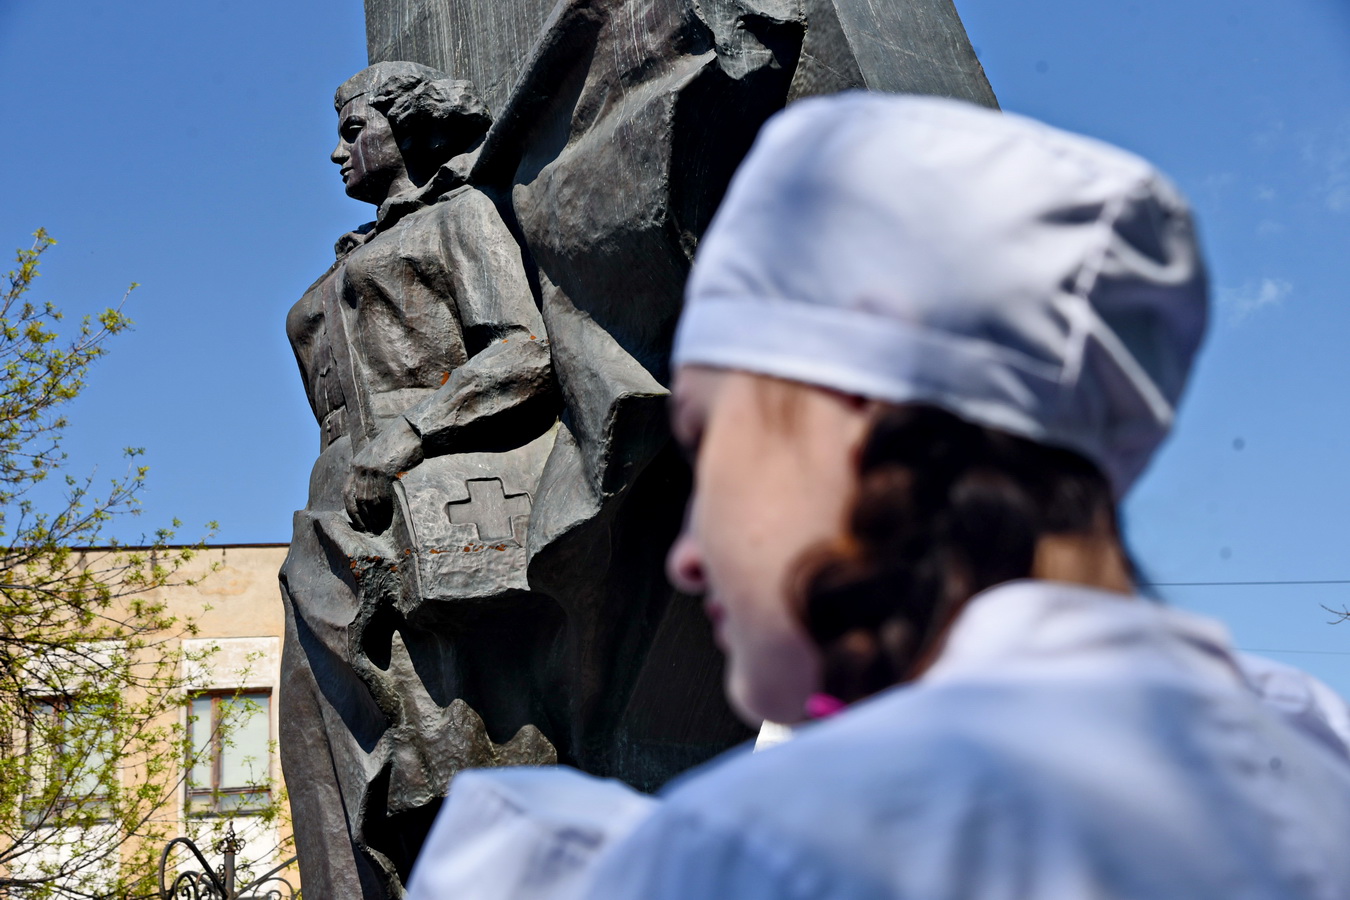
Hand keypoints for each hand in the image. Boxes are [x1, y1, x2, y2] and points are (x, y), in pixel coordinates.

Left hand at [344, 418, 424, 532]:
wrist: (412, 430)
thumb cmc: (400, 446)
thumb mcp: (381, 459)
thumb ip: (373, 474)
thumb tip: (373, 496)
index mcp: (356, 464)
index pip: (347, 492)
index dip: (351, 510)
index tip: (358, 523)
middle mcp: (359, 466)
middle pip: (356, 498)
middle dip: (362, 516)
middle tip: (370, 530)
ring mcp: (370, 467)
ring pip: (367, 498)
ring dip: (373, 515)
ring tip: (379, 526)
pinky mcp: (382, 468)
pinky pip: (380, 493)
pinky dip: (383, 506)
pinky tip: (387, 513)